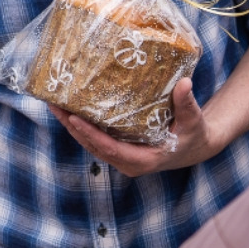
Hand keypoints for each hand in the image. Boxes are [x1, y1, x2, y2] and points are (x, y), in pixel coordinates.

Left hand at [53, 79, 227, 177]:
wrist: (194, 148)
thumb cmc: (194, 135)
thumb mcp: (193, 121)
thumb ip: (187, 104)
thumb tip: (184, 83)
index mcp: (144, 160)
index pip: (111, 149)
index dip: (91, 135)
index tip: (75, 119)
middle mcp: (128, 163)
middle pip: (94, 147)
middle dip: (73, 127)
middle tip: (55, 105)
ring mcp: (121, 159)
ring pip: (91, 144)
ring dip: (71, 126)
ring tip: (54, 105)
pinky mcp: (118, 151)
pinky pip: (95, 140)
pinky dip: (81, 127)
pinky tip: (69, 110)